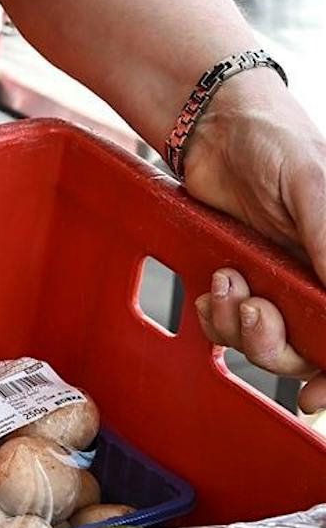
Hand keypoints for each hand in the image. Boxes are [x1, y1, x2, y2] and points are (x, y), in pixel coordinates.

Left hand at [183, 81, 325, 411]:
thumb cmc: (281, 145)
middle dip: (273, 345)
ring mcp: (286, 284)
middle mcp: (324, 281)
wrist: (218, 130)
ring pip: (266, 343)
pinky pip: (230, 326)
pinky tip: (212, 285)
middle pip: (310, 351)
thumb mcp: (314, 190)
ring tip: (226, 284)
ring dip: (239, 327)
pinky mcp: (247, 282)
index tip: (317, 398)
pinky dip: (216, 316)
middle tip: (252, 311)